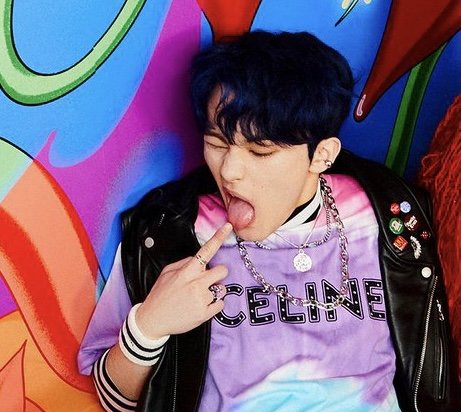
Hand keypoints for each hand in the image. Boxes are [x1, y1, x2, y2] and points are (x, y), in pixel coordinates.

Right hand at [135, 222, 232, 339]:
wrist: (153, 320)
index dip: (218, 238)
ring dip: (214, 291)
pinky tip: (201, 306)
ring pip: (222, 289)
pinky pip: (221, 304)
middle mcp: (196, 284)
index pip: (206, 251)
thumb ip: (184, 263)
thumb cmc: (160, 295)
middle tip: (207, 279)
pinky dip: (214, 304)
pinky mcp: (205, 314)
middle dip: (218, 274)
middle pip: (223, 271)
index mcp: (186, 272)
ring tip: (199, 296)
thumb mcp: (166, 273)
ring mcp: (201, 299)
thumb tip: (197, 258)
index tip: (228, 227)